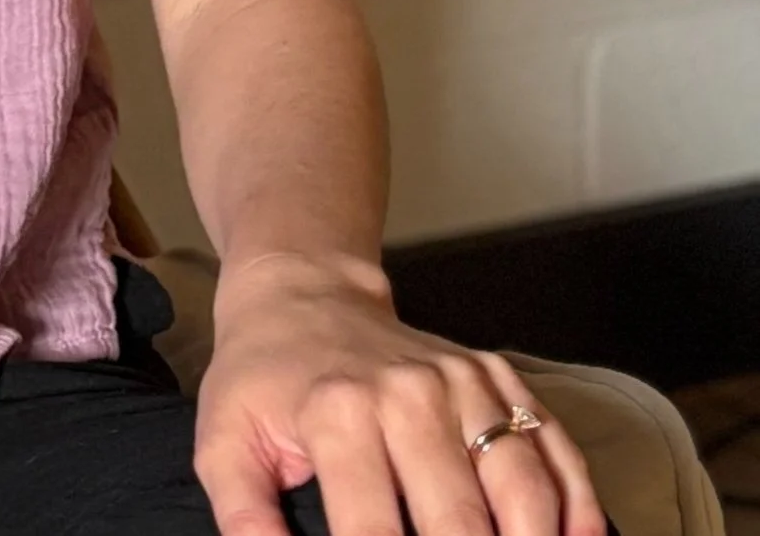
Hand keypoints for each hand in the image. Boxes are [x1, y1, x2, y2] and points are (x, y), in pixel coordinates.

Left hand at [195, 252, 606, 535]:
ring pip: (524, 488)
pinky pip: (556, 446)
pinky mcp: (498, 375)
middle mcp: (409, 395)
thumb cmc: (264, 378)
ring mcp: (463, 382)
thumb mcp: (226, 439)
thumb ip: (244, 516)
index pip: (374, 533)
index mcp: (338, 414)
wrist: (304, 292)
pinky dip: (577, 507)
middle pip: (461, 521)